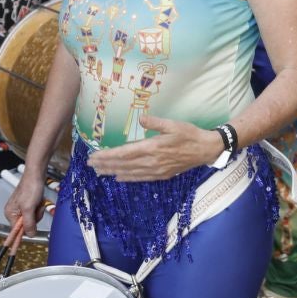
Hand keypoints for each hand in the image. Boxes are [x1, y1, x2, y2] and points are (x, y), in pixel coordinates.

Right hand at [1, 172, 45, 255]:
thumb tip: (29, 234)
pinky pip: (36, 212)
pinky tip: (39, 201)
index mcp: (10, 213)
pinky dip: (40, 207)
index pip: (16, 230)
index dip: (21, 234)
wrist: (37, 174)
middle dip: (34, 217)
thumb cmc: (30, 187)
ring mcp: (22, 208)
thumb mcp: (29, 208)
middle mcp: (14, 212)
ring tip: (37, 202)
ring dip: (38, 211)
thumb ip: (28, 223)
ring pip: (34, 218)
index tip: (13, 251)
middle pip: (27, 225)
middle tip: (35, 207)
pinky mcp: (29, 204)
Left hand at [84, 115, 224, 181]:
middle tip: (90, 165)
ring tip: (99, 172)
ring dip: (113, 172)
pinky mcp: (162, 175)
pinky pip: (140, 178)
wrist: (206, 150)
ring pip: (130, 173)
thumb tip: (141, 118)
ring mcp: (156, 170)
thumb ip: (155, 122)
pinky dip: (128, 178)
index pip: (124, 153)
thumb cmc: (190, 134)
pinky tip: (119, 178)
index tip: (94, 156)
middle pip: (123, 165)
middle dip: (105, 165)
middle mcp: (152, 162)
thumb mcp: (174, 124)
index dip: (107, 156)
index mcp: (153, 147)